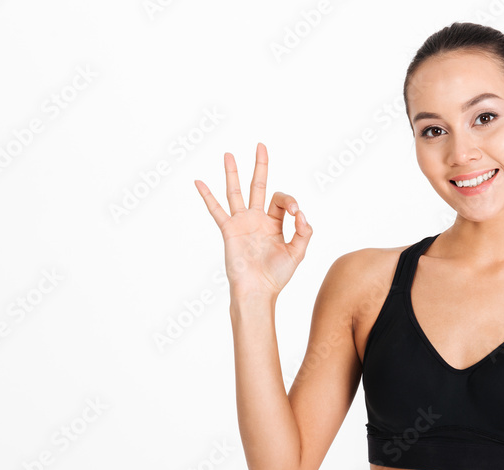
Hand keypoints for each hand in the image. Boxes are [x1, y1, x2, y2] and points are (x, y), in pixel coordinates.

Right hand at [194, 142, 312, 296]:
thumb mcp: (297, 253)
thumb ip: (304, 232)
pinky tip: (199, 181)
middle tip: (261, 146)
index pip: (281, 200)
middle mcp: (257, 219)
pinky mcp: (229, 230)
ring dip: (232, 173)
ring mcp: (242, 223)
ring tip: (229, 154)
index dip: (289, 202)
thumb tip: (300, 213)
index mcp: (275, 223)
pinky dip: (207, 196)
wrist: (258, 290)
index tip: (295, 214)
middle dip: (260, 166)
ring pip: (236, 192)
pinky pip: (216, 210)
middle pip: (258, 186)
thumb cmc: (276, 275)